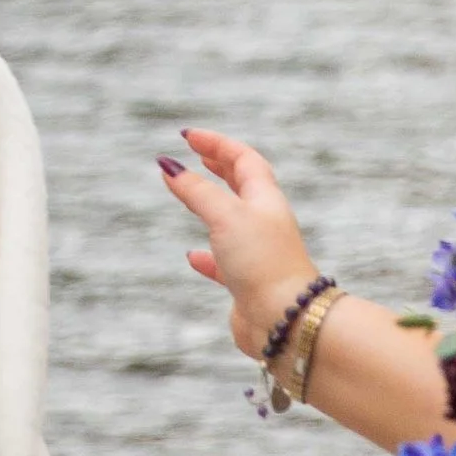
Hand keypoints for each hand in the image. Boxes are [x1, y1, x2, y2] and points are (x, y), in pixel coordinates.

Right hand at [160, 127, 317, 359]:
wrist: (286, 319)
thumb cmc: (262, 262)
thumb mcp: (225, 215)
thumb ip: (196, 190)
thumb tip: (168, 167)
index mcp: (265, 199)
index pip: (243, 159)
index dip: (216, 144)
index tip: (188, 136)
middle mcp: (264, 223)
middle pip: (243, 185)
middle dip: (220, 166)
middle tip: (196, 154)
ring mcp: (257, 253)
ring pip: (233, 222)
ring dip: (212, 206)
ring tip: (190, 196)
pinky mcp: (247, 282)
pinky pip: (224, 262)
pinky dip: (207, 256)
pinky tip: (192, 256)